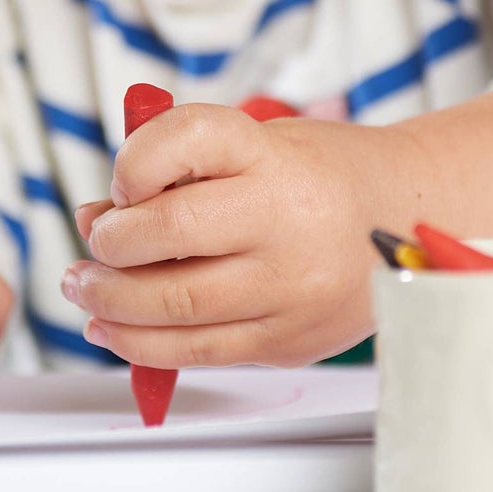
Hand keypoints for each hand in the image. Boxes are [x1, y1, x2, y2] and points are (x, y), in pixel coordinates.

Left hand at [65, 103, 396, 368]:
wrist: (407, 218)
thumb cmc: (320, 175)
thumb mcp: (258, 144)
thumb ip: (178, 173)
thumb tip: (95, 219)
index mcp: (273, 155)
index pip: (189, 139)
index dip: (136, 161)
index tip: (122, 181)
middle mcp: (286, 219)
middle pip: (172, 234)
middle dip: (110, 245)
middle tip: (92, 246)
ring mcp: (291, 288)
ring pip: (178, 307)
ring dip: (111, 302)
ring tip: (85, 288)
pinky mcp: (289, 341)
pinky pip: (200, 352)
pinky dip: (142, 344)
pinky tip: (113, 327)